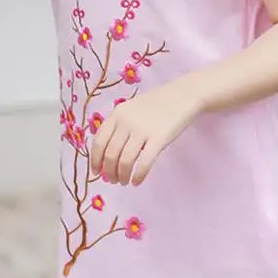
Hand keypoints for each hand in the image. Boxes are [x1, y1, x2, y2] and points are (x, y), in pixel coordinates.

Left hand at [88, 78, 203, 186]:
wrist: (182, 95)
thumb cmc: (156, 104)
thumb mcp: (131, 108)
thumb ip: (118, 125)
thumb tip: (107, 154)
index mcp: (117, 114)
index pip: (99, 141)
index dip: (95, 160)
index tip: (96, 172)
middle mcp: (126, 122)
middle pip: (110, 154)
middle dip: (108, 172)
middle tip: (112, 180)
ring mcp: (142, 130)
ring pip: (125, 161)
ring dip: (122, 176)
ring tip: (124, 182)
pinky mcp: (159, 138)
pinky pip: (144, 163)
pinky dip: (138, 176)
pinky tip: (137, 182)